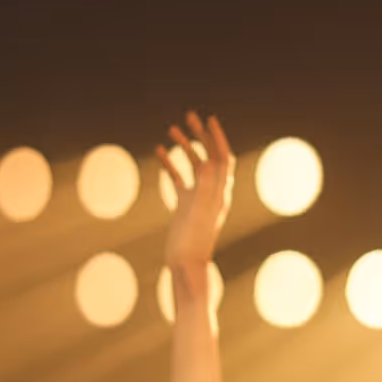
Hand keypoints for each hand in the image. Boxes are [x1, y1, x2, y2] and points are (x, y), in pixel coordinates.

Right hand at [156, 111, 234, 269]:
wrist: (185, 265)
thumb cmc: (194, 243)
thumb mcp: (201, 213)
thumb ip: (207, 189)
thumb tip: (212, 162)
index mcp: (220, 192)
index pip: (223, 158)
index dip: (218, 138)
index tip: (209, 120)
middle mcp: (211, 192)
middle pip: (209, 156)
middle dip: (200, 136)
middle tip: (189, 116)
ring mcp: (197, 197)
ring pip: (192, 165)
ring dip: (184, 146)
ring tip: (171, 129)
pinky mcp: (184, 205)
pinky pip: (177, 179)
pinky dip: (169, 164)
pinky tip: (158, 153)